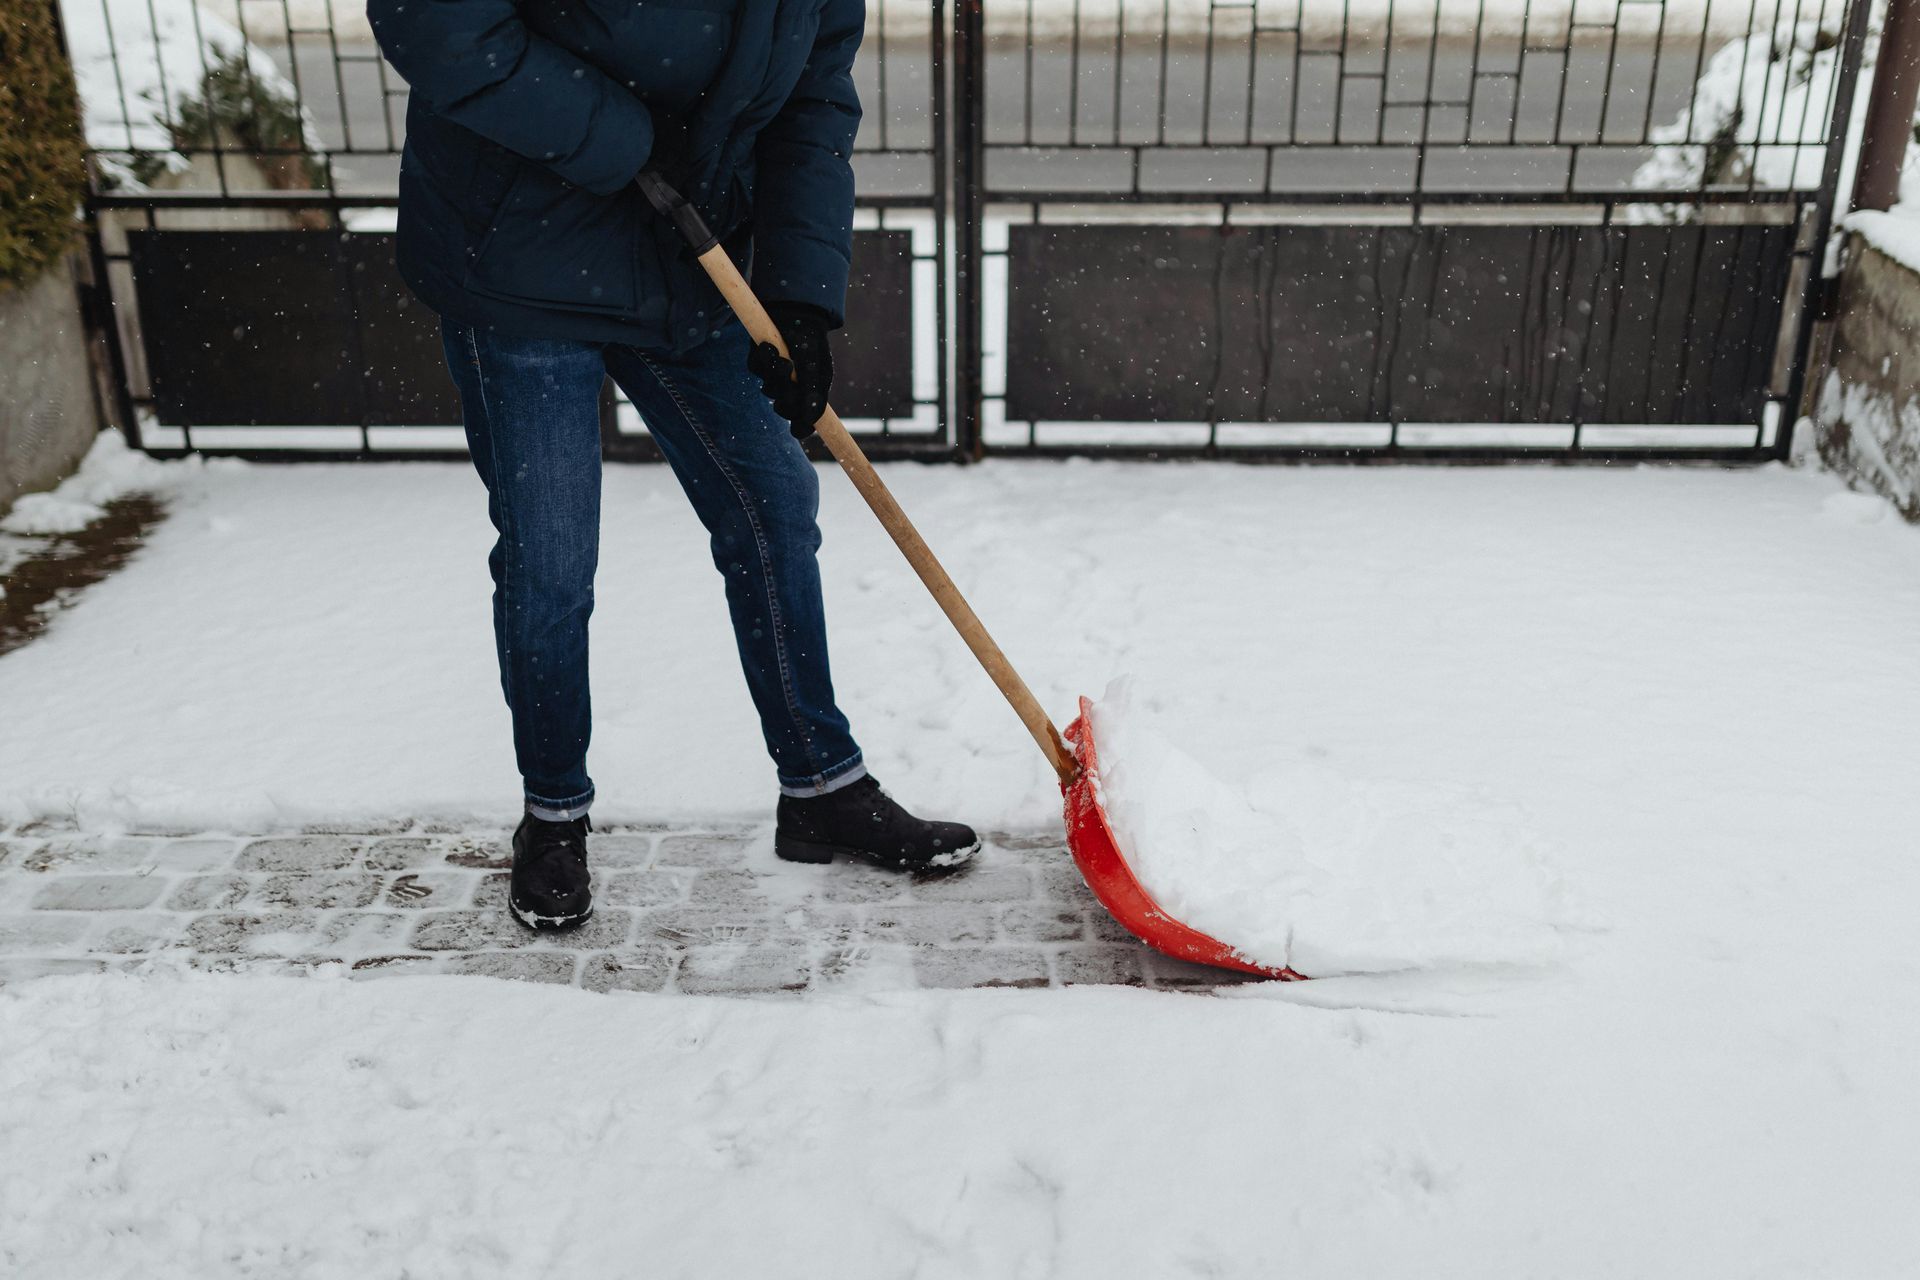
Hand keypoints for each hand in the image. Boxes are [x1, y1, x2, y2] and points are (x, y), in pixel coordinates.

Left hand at [747, 303, 833, 438]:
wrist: (796, 312)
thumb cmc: (812, 342)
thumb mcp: (819, 369)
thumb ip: (815, 394)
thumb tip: (811, 419)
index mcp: (808, 393)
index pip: (804, 421)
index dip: (801, 428)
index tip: (798, 430)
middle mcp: (789, 387)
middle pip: (784, 409)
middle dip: (787, 401)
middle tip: (793, 390)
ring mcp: (773, 375)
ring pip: (769, 389)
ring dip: (776, 377)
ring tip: (785, 361)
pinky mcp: (758, 360)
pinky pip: (756, 368)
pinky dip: (763, 358)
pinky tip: (769, 347)